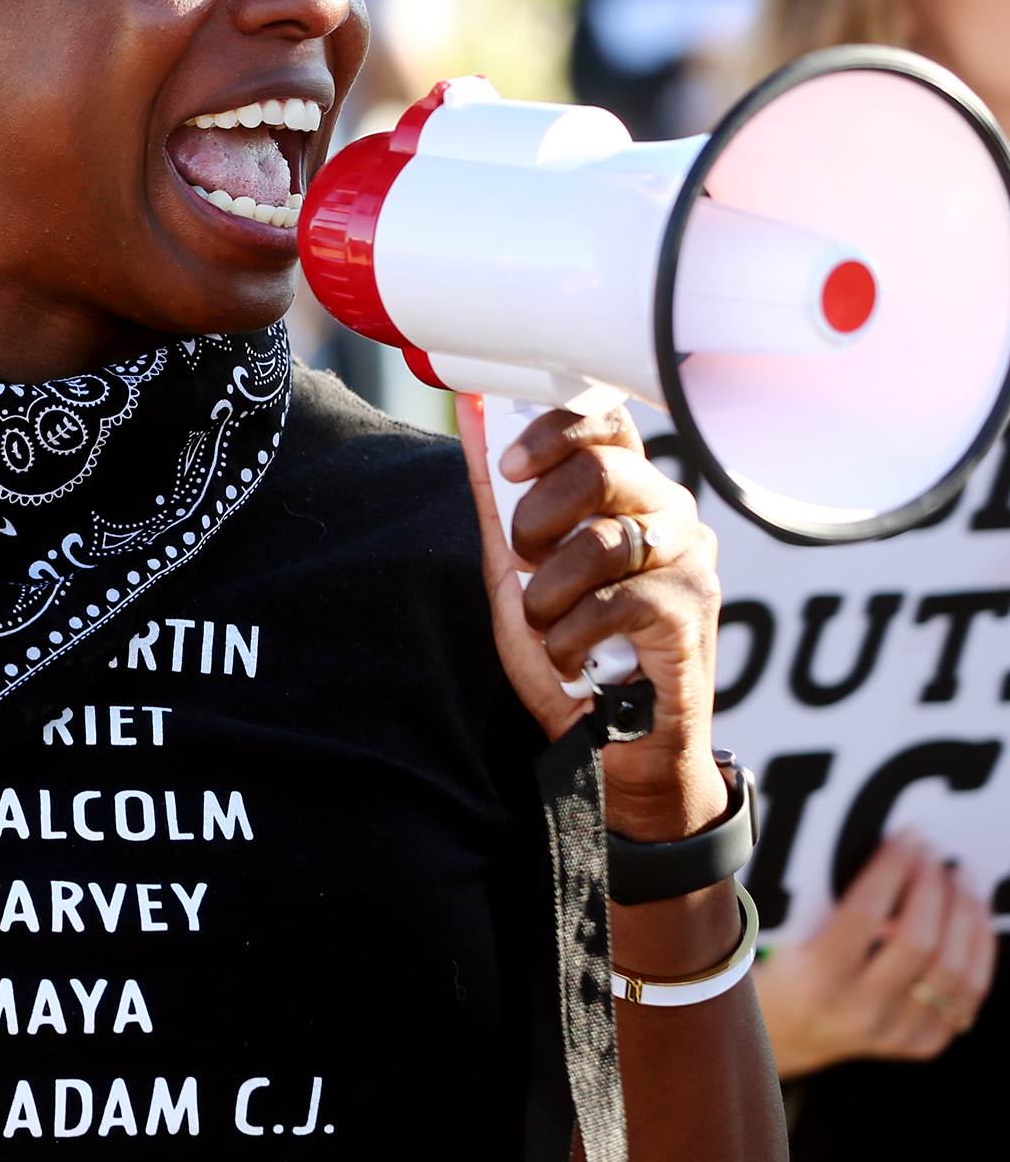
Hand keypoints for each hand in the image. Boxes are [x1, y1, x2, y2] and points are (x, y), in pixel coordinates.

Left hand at [458, 397, 727, 846]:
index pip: (607, 422)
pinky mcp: (691, 610)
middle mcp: (671, 514)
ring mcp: (689, 560)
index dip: (553, 433)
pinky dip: (570, 636)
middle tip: (523, 561)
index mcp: (633, 492)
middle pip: (602, 469)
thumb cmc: (570, 651)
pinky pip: (614, 600)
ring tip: (546, 623)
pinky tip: (570, 657)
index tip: (509, 469)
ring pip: (601, 540)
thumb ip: (496, 497)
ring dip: (547, 592)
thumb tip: (470, 417)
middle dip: (536, 518)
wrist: (611, 743)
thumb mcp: (516, 568)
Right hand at [755, 829, 996, 1077]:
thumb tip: (885, 860)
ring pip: (953, 969)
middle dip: (932, 886)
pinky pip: (969, 995)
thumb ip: (829, 905)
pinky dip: (978, 950)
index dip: (892, 868)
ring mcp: (896, 1033)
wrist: (786, 1037)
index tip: (905, 838)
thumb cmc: (784, 976)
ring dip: (965, 913)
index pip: (865, 912)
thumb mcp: (789, 940)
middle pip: (918, 940)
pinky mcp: (922, 1044)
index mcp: (818, 981)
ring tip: (960, 878)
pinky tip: (973, 918)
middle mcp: (860, 1011)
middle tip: (933, 854)